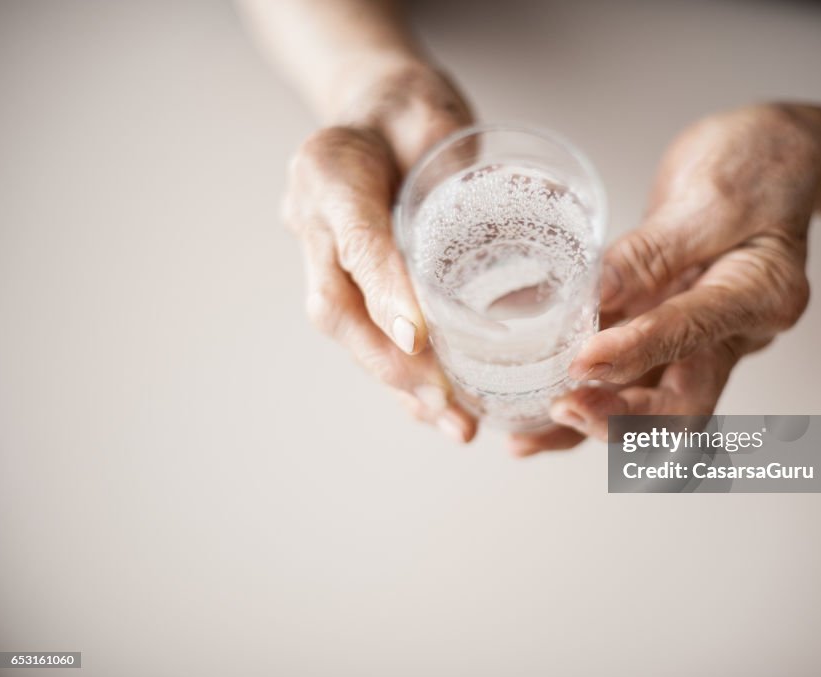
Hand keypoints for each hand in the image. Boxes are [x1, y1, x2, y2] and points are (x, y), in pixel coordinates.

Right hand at [283, 57, 477, 441]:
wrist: (379, 109)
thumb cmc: (409, 108)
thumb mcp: (429, 114)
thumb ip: (450, 163)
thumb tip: (508, 221)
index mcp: (327, 172)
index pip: (355, 238)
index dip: (383, 290)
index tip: (420, 338)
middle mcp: (313, 221)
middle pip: (339, 308)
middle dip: (393, 364)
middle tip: (447, 405)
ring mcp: (321, 253)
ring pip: (350, 334)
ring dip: (401, 385)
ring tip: (453, 424)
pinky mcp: (345, 279)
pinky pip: (365, 335)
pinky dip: (401, 376)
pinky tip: (435, 409)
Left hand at [510, 105, 820, 455]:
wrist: (773, 155)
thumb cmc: (757, 163)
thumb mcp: (709, 194)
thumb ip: (651, 250)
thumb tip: (591, 296)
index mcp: (762, 294)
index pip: (694, 331)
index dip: (638, 350)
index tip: (584, 360)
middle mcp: (735, 333)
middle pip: (680, 399)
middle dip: (619, 418)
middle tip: (562, 407)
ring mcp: (700, 340)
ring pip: (645, 401)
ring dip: (589, 423)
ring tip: (528, 438)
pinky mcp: (666, 333)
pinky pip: (626, 377)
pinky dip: (585, 398)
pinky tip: (536, 420)